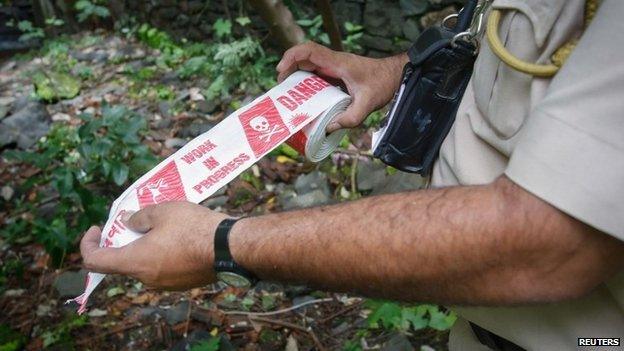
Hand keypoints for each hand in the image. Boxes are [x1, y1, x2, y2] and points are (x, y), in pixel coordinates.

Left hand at [80, 202, 228, 289]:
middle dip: (125, 240)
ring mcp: (166, 284)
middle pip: (124, 261)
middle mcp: (147, 278)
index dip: (88, 244)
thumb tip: (128, 221)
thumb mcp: (162, 211)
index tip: (97, 228)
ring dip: (147, 247)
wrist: (229, 247)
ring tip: (164, 225)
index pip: (95, 261)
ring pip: (146, 265)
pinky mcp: (183, 283)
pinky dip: (164, 254)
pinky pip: (165, 269)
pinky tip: (180, 238)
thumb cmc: (192, 227)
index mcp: (135, 261)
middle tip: (137, 219)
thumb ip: (139, 217)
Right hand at [276, 41, 407, 132]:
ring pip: (307, 63)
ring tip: (288, 93)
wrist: (394, 75)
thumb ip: (349, 118)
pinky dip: (305, 80)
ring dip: (295, 74)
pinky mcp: (335, 71)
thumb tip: (327, 128)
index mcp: (338, 63)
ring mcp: (334, 65)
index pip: (310, 50)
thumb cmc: (382, 84)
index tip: (281, 71)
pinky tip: (304, 97)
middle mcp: (333, 61)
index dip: (291, 57)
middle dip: (288, 68)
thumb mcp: (366, 105)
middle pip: (303, 55)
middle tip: (281, 87)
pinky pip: (315, 71)